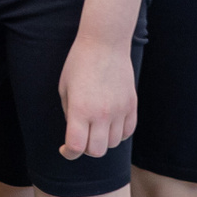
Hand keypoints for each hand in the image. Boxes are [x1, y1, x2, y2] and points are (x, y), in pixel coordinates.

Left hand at [57, 34, 138, 159]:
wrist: (105, 43)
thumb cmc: (79, 63)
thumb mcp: (64, 89)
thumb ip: (69, 114)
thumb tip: (76, 133)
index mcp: (80, 109)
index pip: (76, 147)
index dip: (68, 153)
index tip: (65, 148)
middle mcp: (102, 113)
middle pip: (97, 151)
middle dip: (86, 149)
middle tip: (81, 137)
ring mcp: (120, 110)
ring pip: (113, 143)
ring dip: (102, 141)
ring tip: (96, 127)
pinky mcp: (131, 105)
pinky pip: (127, 132)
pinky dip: (118, 134)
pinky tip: (110, 124)